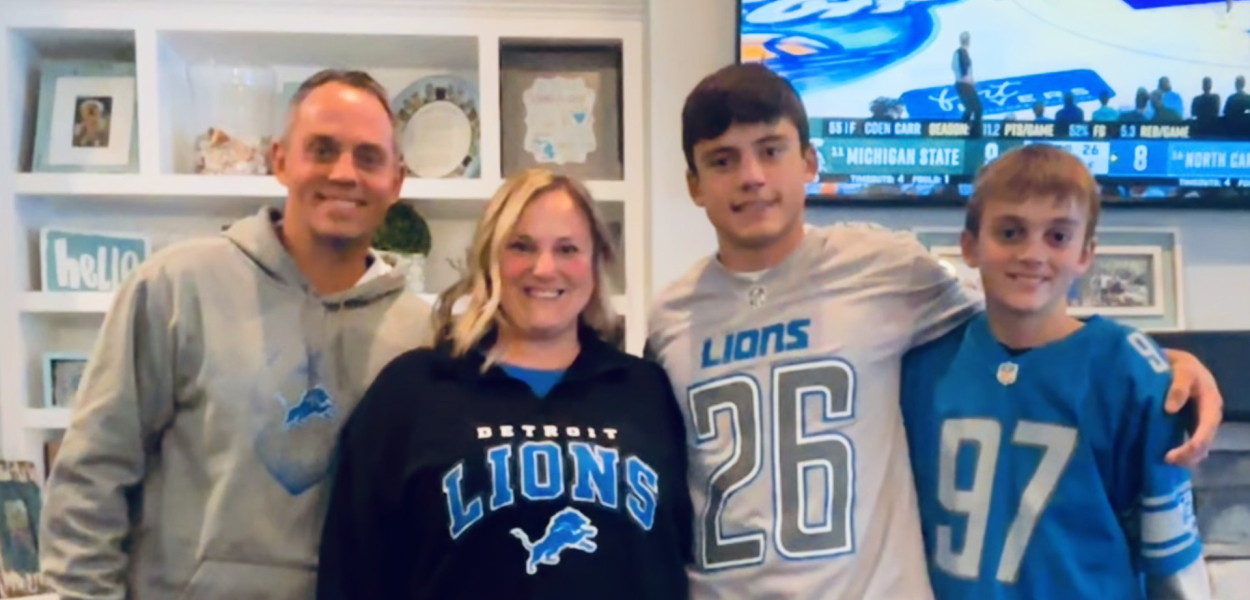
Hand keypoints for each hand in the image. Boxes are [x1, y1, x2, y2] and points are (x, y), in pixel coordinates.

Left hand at [1162, 348, 1222, 466]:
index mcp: (1211, 402)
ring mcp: (1201, 422)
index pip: (1207, 427)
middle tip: (1167, 460)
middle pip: (1205, 442)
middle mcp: (1209, 416)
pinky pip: (1190, 442)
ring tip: (1166, 462)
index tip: (1177, 453)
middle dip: (1188, 454)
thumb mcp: (1182, 368)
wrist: (1178, 363)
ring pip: (1199, 446)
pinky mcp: (1190, 425)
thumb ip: (1179, 385)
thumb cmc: (1182, 365)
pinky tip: (1167, 457)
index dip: (1195, 443)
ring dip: (1186, 457)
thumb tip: (1170, 409)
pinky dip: (1182, 452)